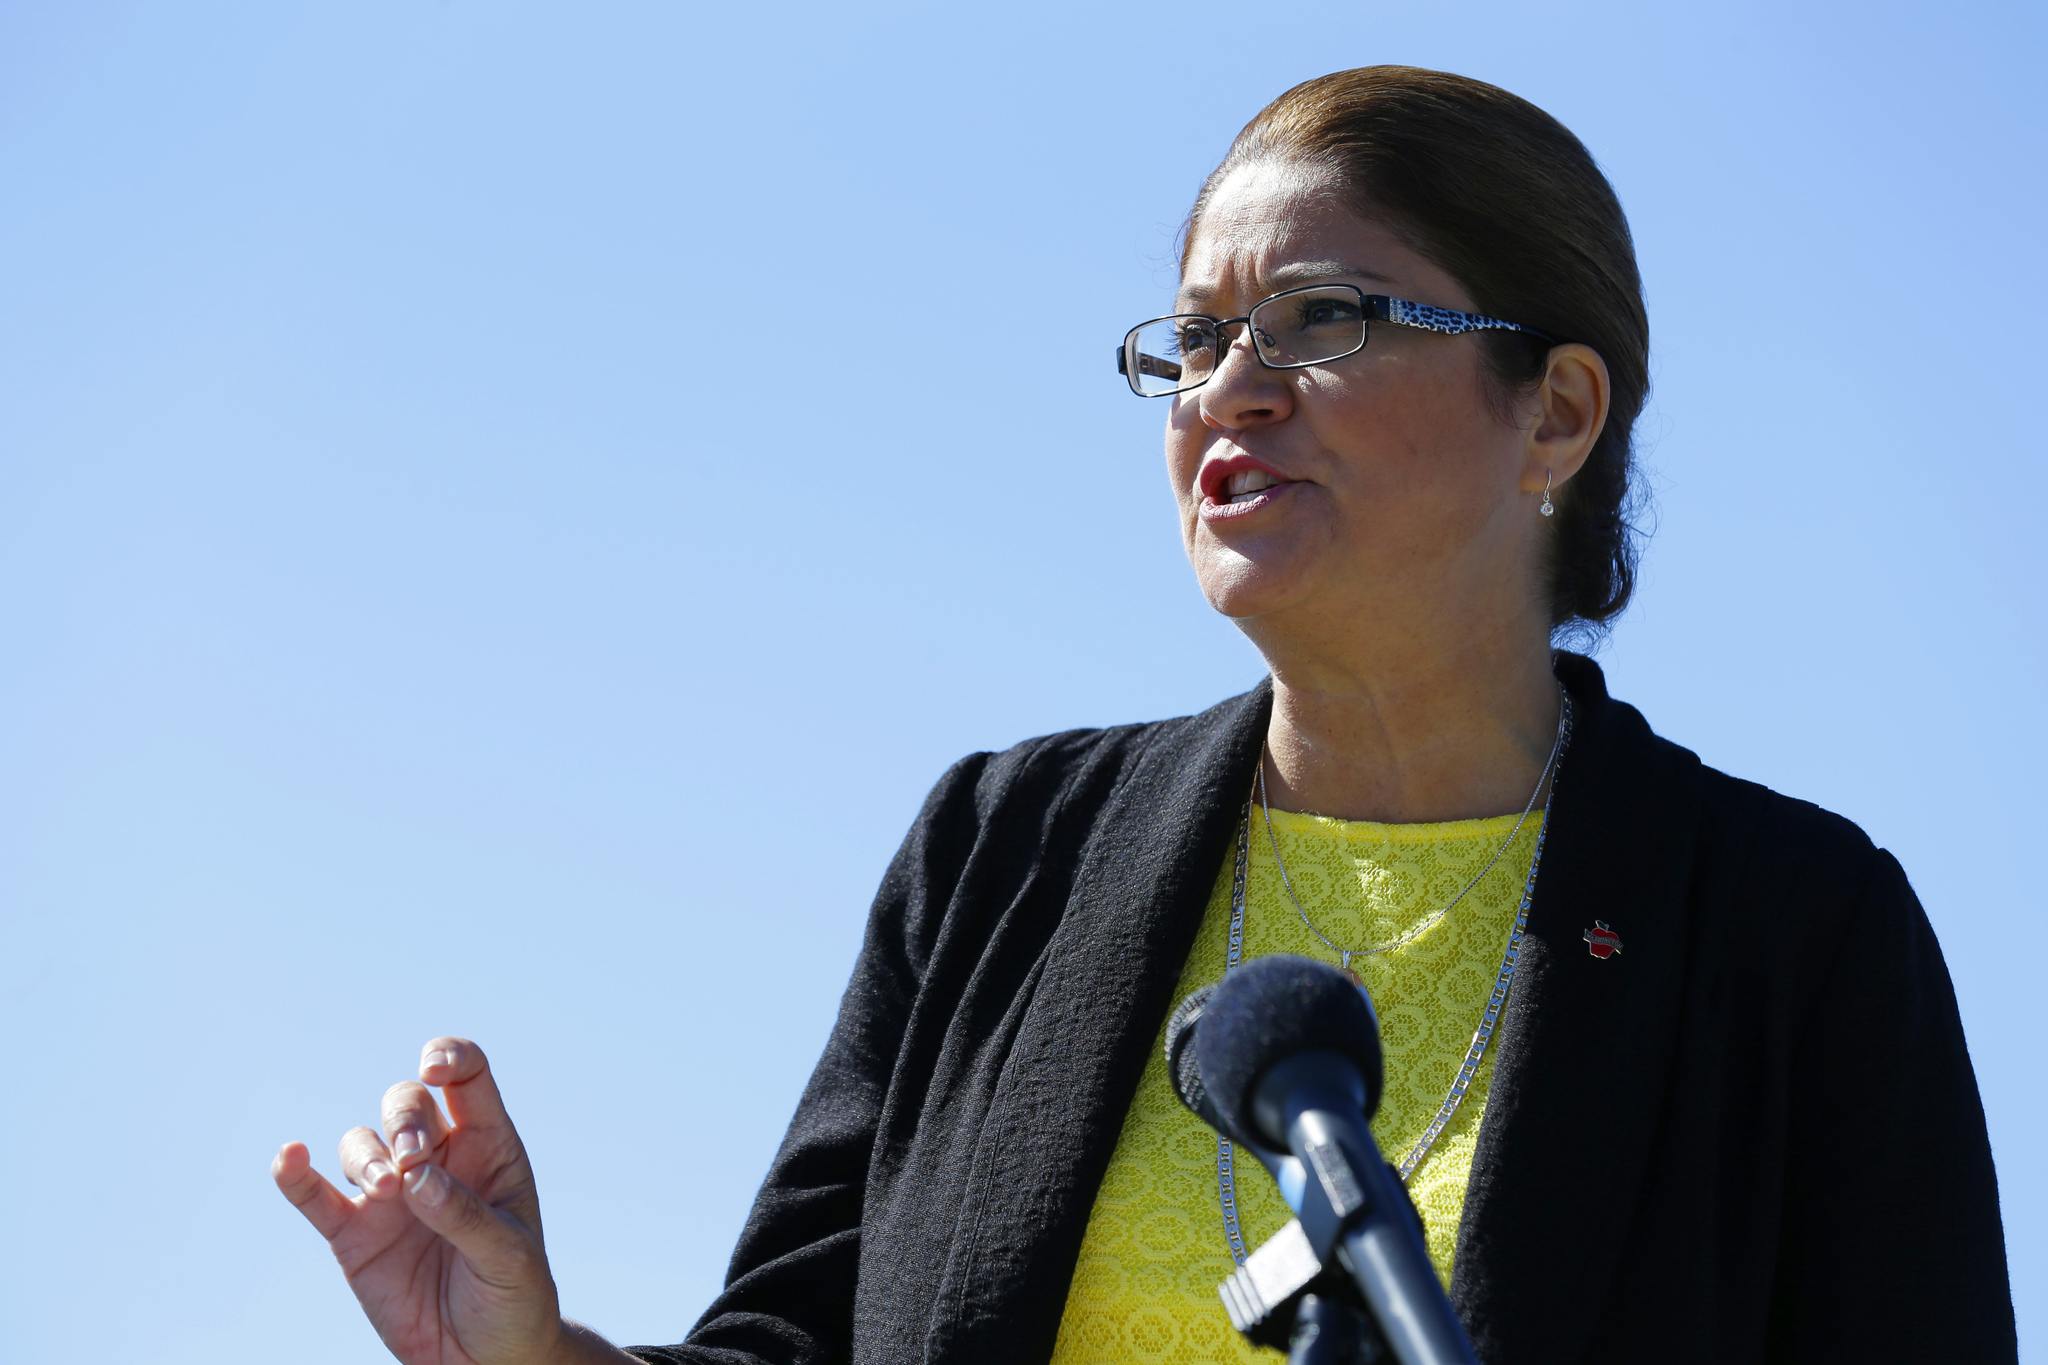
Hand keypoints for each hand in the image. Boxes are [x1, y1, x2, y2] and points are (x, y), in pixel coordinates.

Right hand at [273, 1037, 567, 1364]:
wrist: (485, 1357)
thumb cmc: (514, 1294)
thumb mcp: (509, 1254)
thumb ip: (465, 1213)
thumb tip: (417, 1177)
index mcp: (487, 1148)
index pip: (466, 1077)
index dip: (449, 1058)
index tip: (435, 1069)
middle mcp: (435, 1159)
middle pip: (406, 1104)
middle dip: (404, 1120)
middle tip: (413, 1159)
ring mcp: (391, 1195)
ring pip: (362, 1143)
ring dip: (367, 1155)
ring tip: (387, 1188)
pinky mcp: (353, 1234)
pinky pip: (314, 1196)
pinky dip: (296, 1176)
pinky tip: (289, 1158)